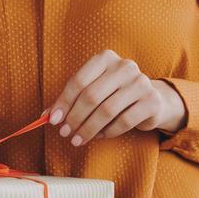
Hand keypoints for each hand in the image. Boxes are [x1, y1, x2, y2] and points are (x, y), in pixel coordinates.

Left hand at [48, 50, 185, 146]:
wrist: (151, 100)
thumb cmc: (114, 94)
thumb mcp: (93, 91)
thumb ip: (71, 100)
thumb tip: (46, 116)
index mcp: (106, 58)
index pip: (79, 81)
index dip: (64, 102)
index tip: (53, 120)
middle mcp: (125, 66)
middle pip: (91, 96)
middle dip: (75, 117)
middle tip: (65, 133)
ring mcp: (141, 82)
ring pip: (107, 110)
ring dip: (88, 128)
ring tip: (78, 139)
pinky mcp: (151, 101)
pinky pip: (124, 121)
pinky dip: (108, 132)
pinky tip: (99, 136)